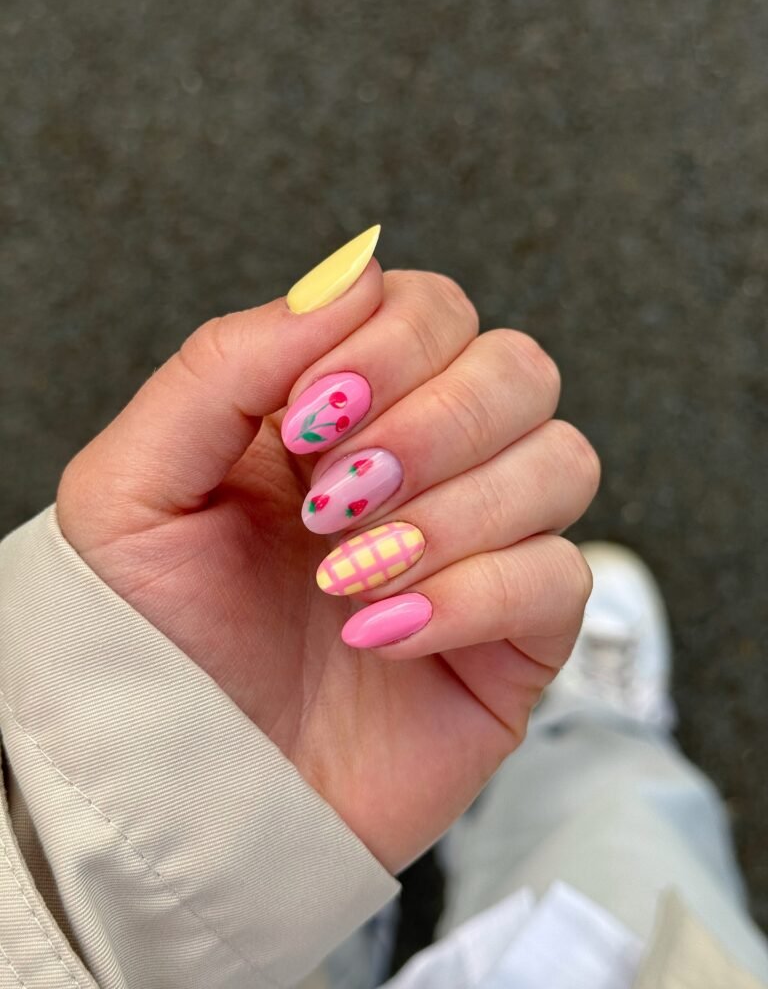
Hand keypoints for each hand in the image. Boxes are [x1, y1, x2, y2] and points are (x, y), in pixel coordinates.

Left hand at [57, 247, 599, 874]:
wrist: (181, 786)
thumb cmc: (150, 639)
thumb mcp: (136, 485)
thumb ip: (226, 363)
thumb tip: (346, 278)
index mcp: (342, 411)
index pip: (433, 309)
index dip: (393, 343)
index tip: (314, 412)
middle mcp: (424, 466)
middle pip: (517, 369)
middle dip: (433, 425)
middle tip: (338, 497)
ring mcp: (480, 548)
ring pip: (561, 460)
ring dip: (455, 512)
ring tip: (351, 575)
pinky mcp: (516, 637)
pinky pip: (560, 577)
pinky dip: (474, 596)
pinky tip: (384, 633)